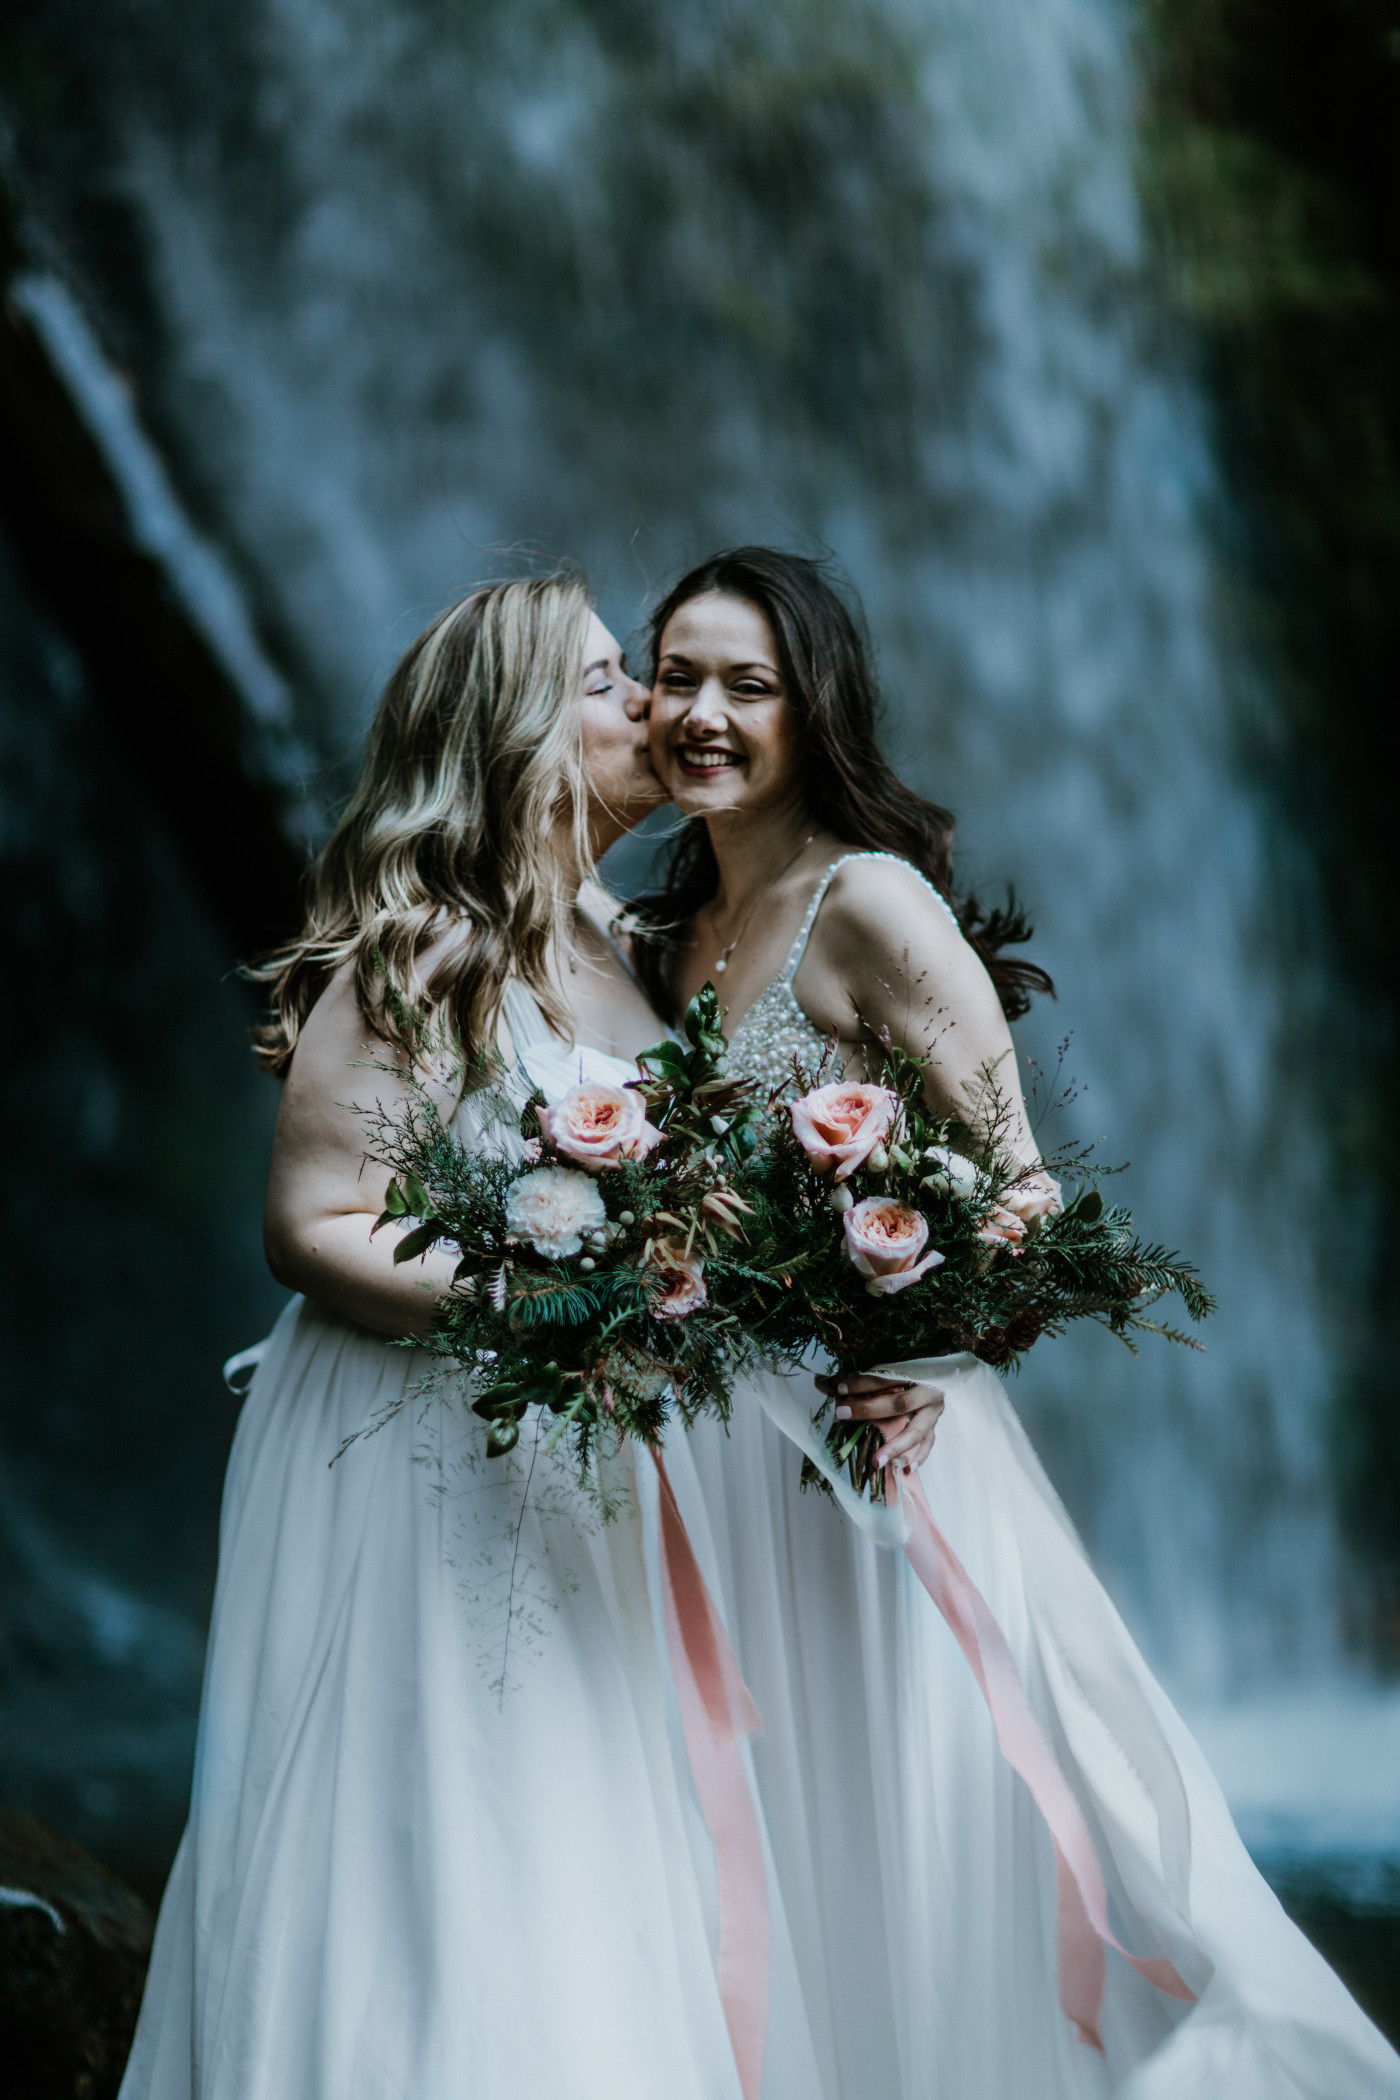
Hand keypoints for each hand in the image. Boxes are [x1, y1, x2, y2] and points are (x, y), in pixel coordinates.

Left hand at [813, 1371, 945, 1475]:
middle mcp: (927, 1391)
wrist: (935, 1376)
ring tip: (876, 1461)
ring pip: (917, 1431)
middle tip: (842, 1415)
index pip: (885, 1377)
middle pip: (899, 1403)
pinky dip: (919, 1457)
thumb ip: (850, 1378)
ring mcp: (933, 1410)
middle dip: (869, 1410)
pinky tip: (906, 1469)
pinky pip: (928, 1444)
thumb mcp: (879, 1371)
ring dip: (896, 1447)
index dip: (862, 1383)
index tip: (839, 1389)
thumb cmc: (903, 1373)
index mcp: (914, 1371)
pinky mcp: (935, 1426)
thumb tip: (819, 1382)